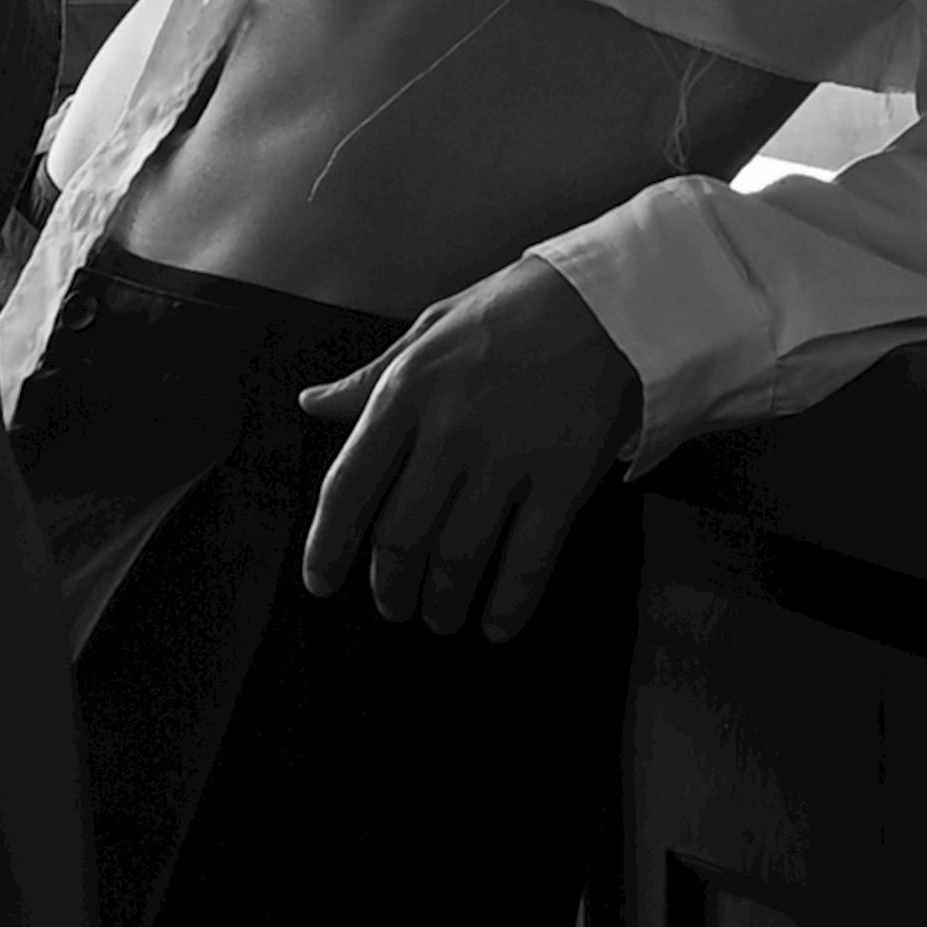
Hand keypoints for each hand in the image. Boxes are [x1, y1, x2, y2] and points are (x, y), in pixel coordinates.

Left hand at [295, 258, 642, 643]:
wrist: (613, 300)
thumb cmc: (516, 310)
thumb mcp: (431, 327)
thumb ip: (371, 378)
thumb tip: (312, 403)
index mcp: (406, 392)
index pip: (348, 486)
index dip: (327, 546)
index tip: (319, 584)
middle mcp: (449, 431)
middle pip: (401, 535)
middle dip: (390, 586)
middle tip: (393, 607)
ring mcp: (508, 458)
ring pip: (458, 557)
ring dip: (441, 603)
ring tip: (438, 619)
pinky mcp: (564, 478)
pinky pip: (528, 559)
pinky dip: (508, 604)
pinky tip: (497, 626)